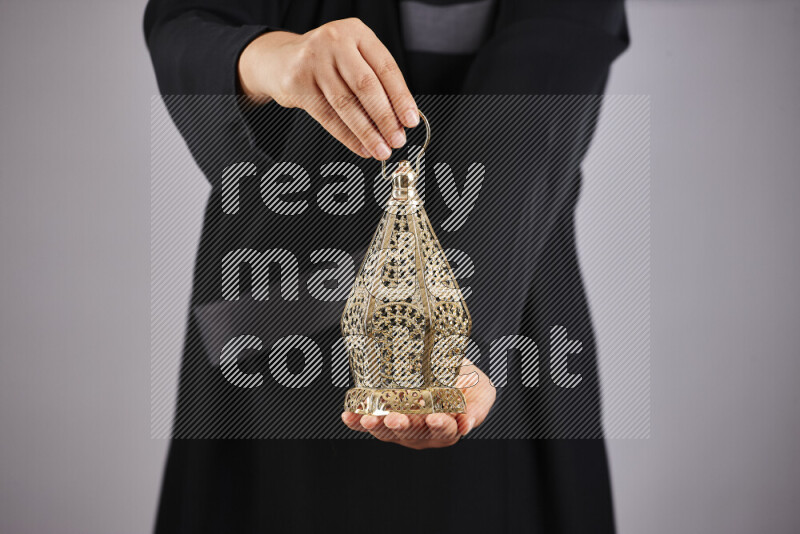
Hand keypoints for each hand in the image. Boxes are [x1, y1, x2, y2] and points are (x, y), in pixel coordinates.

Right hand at [237, 18, 418, 159]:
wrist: (280, 60)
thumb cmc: (326, 62)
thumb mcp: (354, 58)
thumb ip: (376, 81)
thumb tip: (400, 120)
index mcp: (357, 33)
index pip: (385, 68)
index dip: (401, 97)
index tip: (410, 120)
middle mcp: (335, 42)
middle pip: (366, 86)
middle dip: (385, 118)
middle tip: (397, 139)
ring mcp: (314, 61)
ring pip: (346, 104)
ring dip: (367, 132)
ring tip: (381, 149)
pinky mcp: (298, 82)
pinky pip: (327, 116)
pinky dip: (347, 136)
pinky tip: (360, 147)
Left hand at [341, 359, 495, 449]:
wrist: (445, 364)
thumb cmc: (467, 381)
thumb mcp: (481, 389)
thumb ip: (477, 407)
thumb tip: (467, 425)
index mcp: (449, 428)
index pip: (445, 431)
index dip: (440, 426)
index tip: (434, 418)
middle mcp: (423, 432)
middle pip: (413, 433)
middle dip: (403, 426)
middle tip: (395, 418)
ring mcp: (402, 426)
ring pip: (389, 431)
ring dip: (378, 426)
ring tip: (370, 419)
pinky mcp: (383, 418)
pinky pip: (369, 422)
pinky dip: (357, 421)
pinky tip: (348, 417)